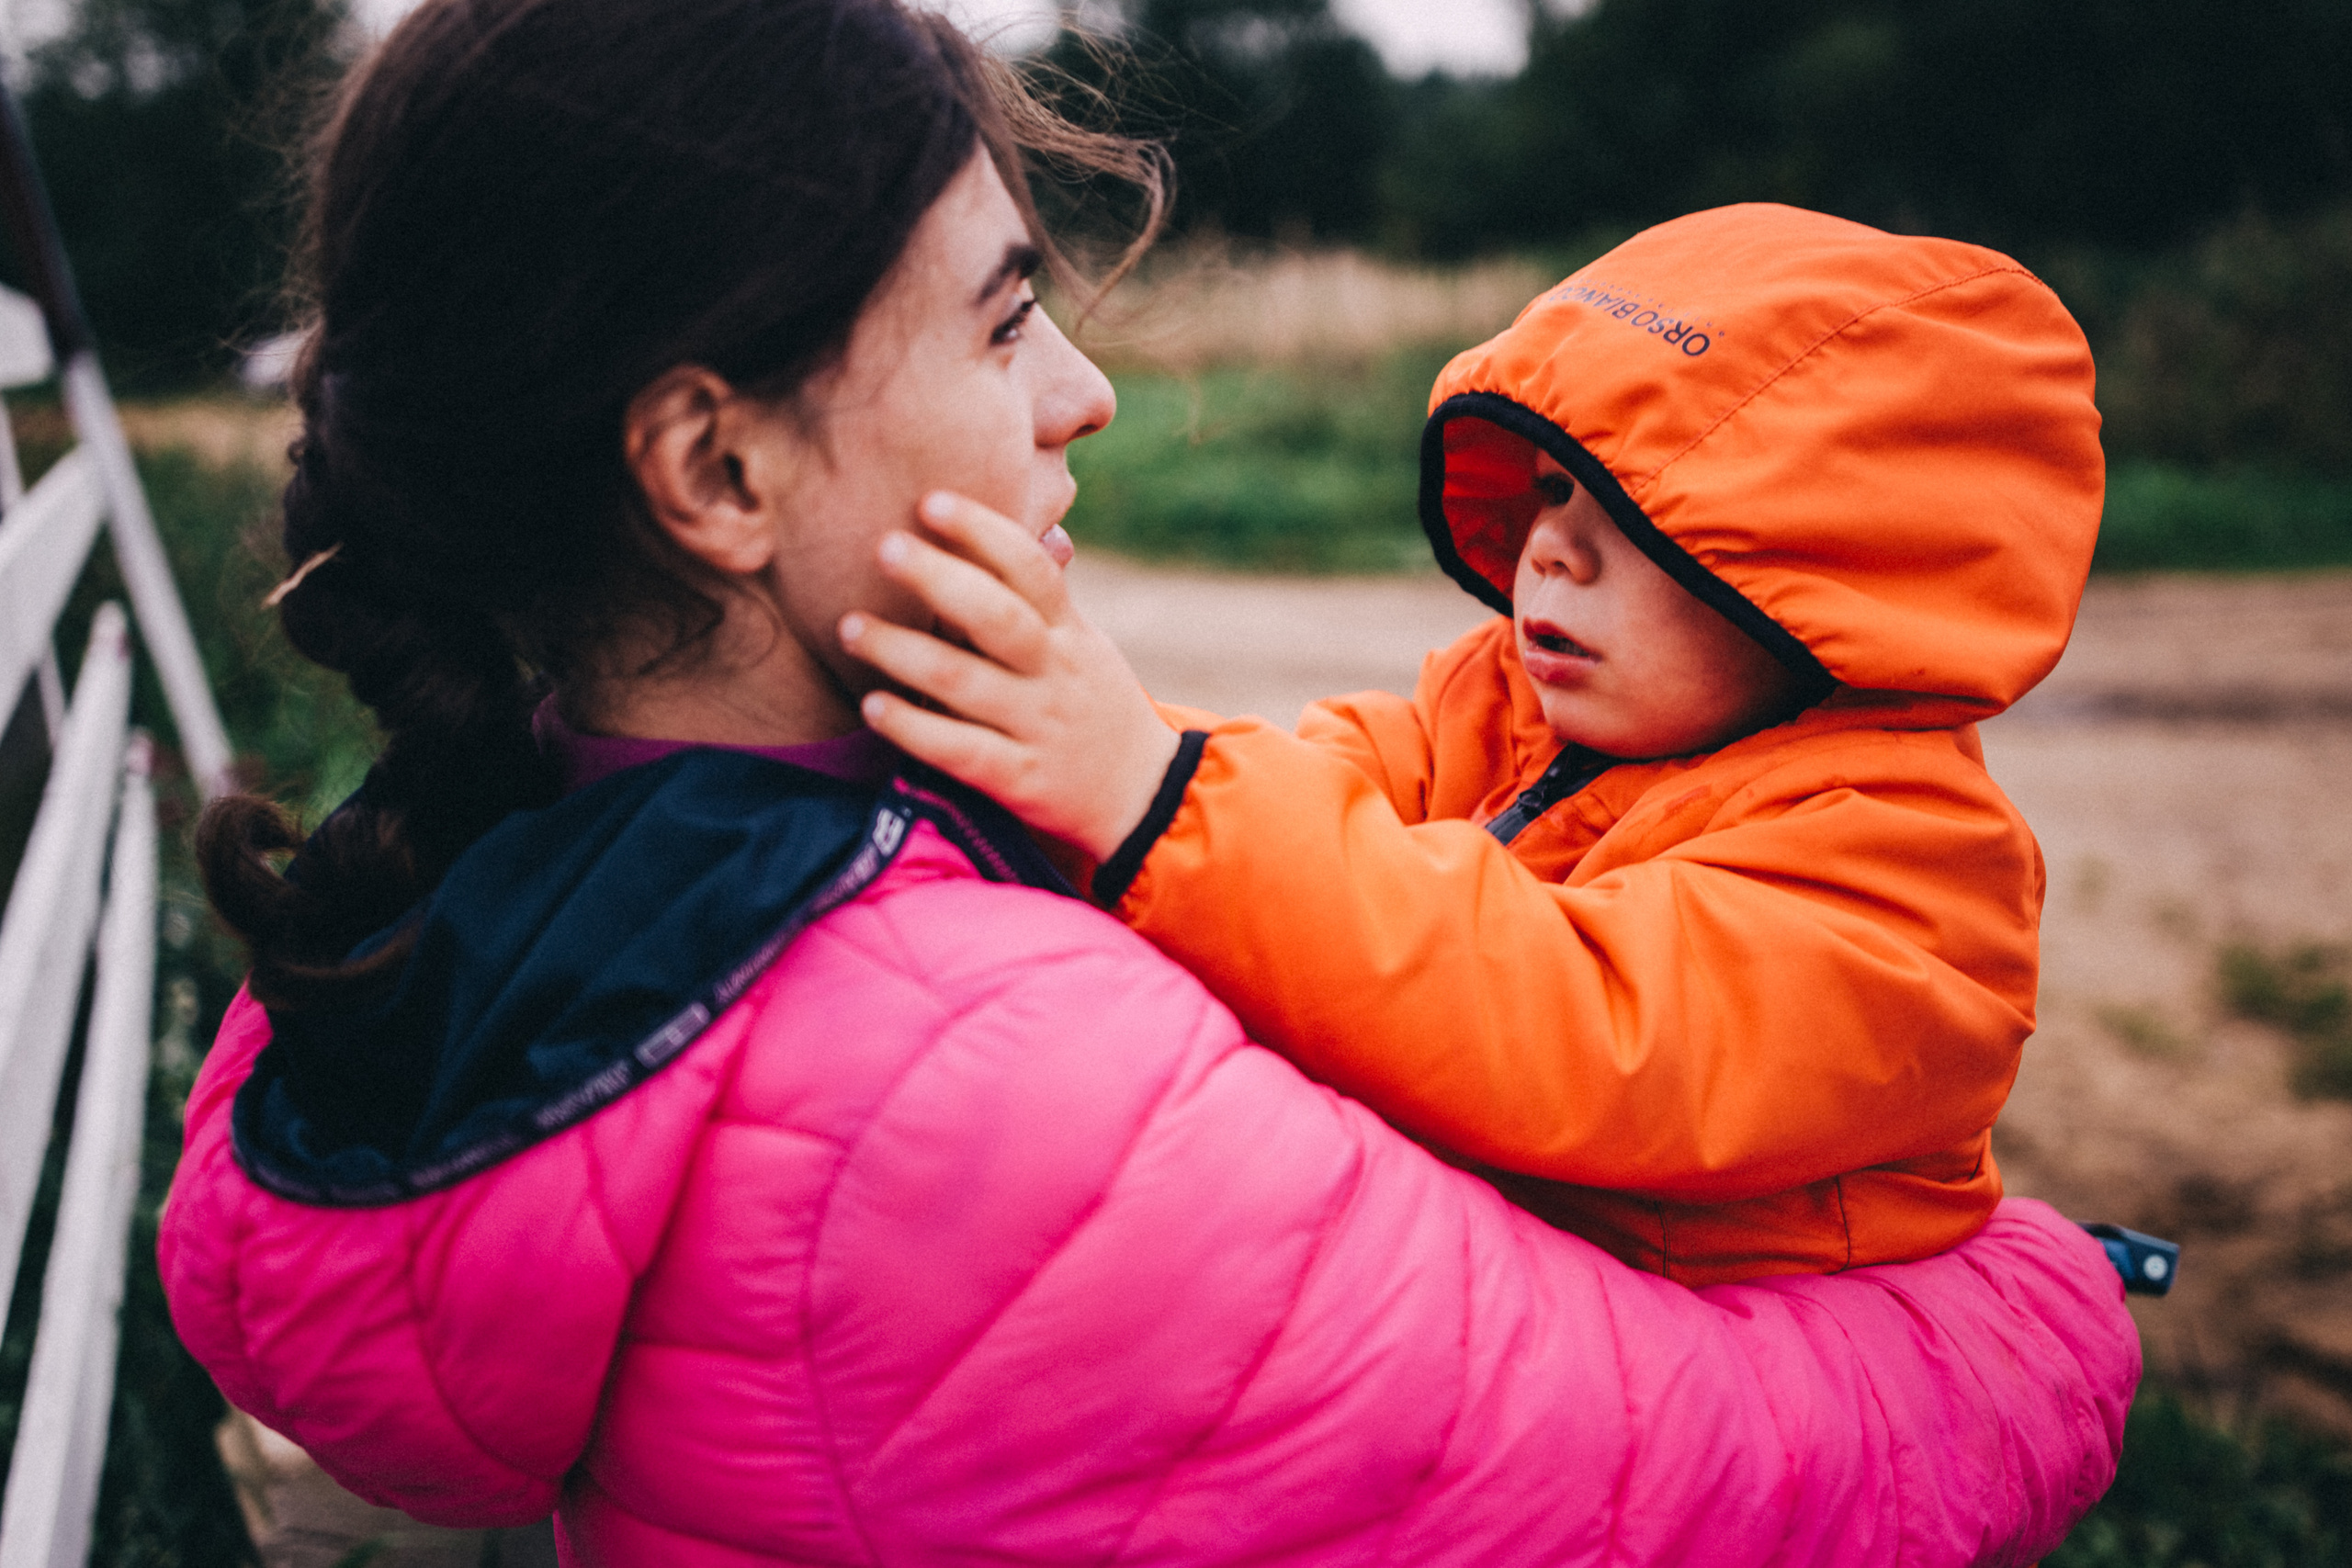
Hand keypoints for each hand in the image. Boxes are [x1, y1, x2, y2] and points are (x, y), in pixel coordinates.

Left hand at [839, 492, 1181, 861]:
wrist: (1146, 795)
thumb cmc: (1093, 706)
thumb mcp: (1082, 645)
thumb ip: (1040, 598)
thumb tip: (999, 529)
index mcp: (1069, 633)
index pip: (1031, 569)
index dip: (983, 532)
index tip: (931, 501)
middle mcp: (1055, 672)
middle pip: (998, 617)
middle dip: (940, 579)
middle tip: (886, 546)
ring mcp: (1039, 726)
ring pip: (967, 683)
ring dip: (903, 652)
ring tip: (851, 627)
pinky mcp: (1022, 780)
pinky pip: (963, 751)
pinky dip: (915, 729)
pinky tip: (873, 707)